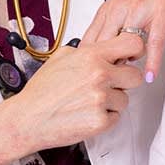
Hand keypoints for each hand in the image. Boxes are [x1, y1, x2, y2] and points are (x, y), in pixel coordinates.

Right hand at [0, 33, 144, 164]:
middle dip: (125, 81)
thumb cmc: (41, 91)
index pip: (132, 44)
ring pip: (125, 99)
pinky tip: (86, 113)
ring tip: (88, 102)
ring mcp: (101, 99)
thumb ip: (87, 50)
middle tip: (109, 84)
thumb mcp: (61, 58)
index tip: (129, 57)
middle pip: (136, 76)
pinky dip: (104, 117)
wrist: (28, 119)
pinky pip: (116, 117)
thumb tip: (104, 48)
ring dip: (112, 101)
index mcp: (91, 56)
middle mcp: (99, 75)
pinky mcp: (101, 121)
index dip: (134, 51)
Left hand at [83, 0, 164, 81]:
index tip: (88, 77)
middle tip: (105, 85)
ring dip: (126, 65)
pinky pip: (154, 42)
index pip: (90, 40)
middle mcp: (121, 8)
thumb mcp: (124, 3)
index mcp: (109, 8)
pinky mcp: (161, 12)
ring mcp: (140, 10)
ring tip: (126, 81)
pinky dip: (151, 61)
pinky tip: (149, 74)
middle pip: (104, 45)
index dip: (87, 62)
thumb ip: (112, 25)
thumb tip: (102, 52)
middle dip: (103, 67)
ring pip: (126, 44)